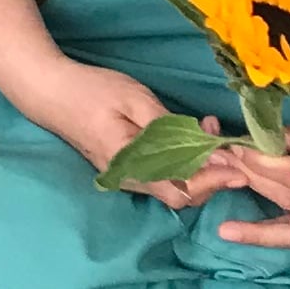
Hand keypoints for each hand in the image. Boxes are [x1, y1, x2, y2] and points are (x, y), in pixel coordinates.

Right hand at [10, 55, 227, 207]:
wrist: (49, 92)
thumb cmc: (92, 91)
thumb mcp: (135, 100)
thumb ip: (172, 128)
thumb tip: (212, 151)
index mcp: (131, 166)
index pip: (182, 190)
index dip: (215, 183)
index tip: (241, 167)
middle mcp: (130, 181)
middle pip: (183, 196)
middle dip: (213, 177)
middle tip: (227, 145)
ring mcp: (125, 178)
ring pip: (174, 189)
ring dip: (200, 169)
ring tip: (211, 135)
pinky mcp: (125, 170)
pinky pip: (161, 177)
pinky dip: (183, 164)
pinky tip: (190, 139)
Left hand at [203, 102, 289, 245]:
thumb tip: (264, 139)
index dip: (257, 160)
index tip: (230, 145)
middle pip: (284, 195)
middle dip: (248, 176)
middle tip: (216, 159)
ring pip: (288, 218)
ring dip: (252, 202)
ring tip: (220, 182)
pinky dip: (270, 234)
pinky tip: (237, 232)